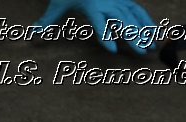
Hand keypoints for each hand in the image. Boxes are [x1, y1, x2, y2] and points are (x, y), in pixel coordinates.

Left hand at [35, 0, 157, 54]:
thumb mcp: (58, 5)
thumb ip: (47, 21)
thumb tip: (31, 34)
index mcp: (90, 4)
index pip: (99, 21)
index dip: (105, 35)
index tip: (112, 50)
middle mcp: (107, 1)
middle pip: (121, 20)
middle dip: (133, 36)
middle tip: (141, 52)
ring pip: (133, 16)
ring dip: (143, 32)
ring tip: (152, 47)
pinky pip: (138, 10)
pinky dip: (147, 22)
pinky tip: (154, 35)